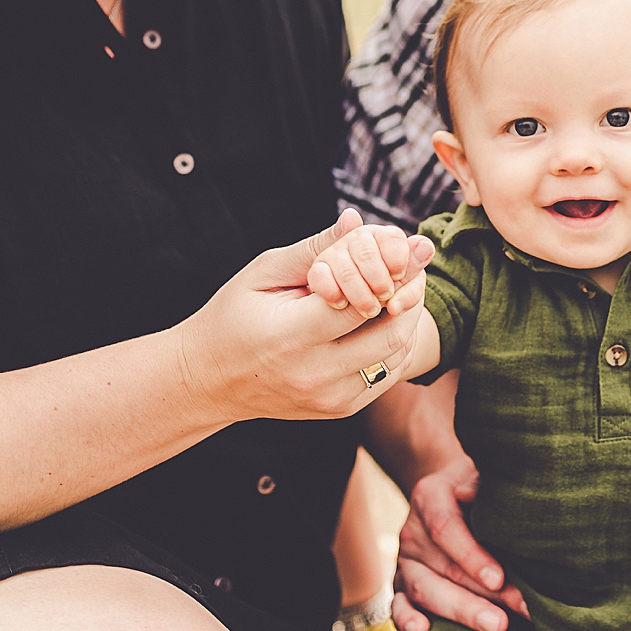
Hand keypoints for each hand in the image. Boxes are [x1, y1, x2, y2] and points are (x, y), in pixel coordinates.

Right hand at [179, 210, 432, 423]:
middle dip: (411, 293)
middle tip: (415, 265)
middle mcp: (314, 374)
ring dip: (408, 319)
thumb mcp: (264, 273)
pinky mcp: (340, 410)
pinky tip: (387, 318)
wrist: (210, 380)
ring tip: (402, 287)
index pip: (361, 303)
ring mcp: (330, 399)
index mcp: (289, 336)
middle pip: (391, 333)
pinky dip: (397, 344)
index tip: (419, 245)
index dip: (397, 272)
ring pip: (397, 357)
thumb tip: (357, 221)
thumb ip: (315, 248)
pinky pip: (387, 376)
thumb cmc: (234, 316)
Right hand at [390, 454, 528, 630]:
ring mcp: (406, 560)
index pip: (445, 528)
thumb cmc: (480, 488)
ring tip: (494, 627)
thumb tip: (482, 498)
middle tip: (507, 619)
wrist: (455, 493)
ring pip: (424, 590)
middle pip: (439, 568)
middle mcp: (413, 530)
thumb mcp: (483, 476)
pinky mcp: (403, 585)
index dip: (471, 556)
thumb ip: (484, 485)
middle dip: (476, 597)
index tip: (499, 579)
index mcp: (430, 496)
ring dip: (459, 612)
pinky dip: (407, 619)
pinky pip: (399, 605)